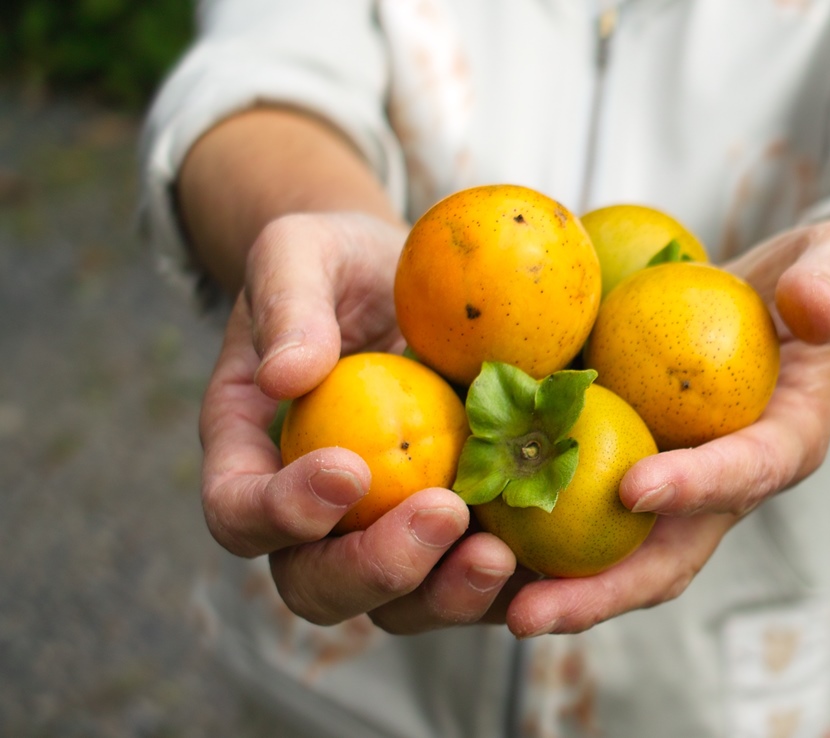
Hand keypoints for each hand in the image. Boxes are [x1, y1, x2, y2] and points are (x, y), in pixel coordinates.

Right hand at [199, 212, 519, 630]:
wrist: (405, 277)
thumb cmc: (341, 263)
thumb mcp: (302, 252)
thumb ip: (287, 302)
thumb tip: (284, 375)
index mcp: (253, 452)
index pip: (239, 510)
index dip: (281, 512)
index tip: (347, 469)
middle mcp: (310, 512)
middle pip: (315, 583)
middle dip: (374, 568)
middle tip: (441, 516)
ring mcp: (383, 529)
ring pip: (396, 605)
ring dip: (444, 593)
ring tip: (498, 554)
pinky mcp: (452, 533)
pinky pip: (469, 580)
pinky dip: (506, 584)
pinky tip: (549, 559)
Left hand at [499, 218, 829, 637]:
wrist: (773, 305)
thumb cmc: (815, 281)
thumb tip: (809, 304)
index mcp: (782, 444)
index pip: (745, 473)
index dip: (696, 487)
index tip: (637, 487)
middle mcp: (721, 486)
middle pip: (665, 554)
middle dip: (602, 590)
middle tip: (531, 613)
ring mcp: (670, 488)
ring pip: (613, 553)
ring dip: (552, 585)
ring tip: (479, 602)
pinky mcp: (624, 470)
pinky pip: (576, 509)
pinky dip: (527, 529)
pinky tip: (464, 533)